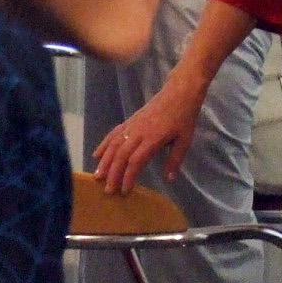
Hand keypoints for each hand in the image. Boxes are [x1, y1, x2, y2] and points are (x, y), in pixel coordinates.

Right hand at [92, 73, 206, 191]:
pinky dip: (103, 144)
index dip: (128, 176)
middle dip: (113, 173)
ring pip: (114, 144)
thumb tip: (169, 179)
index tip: (125, 190)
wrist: (179, 92)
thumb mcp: (185, 140)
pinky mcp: (129, 121)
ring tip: (98, 176)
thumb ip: (175, 160)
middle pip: (121, 155)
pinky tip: (96, 155)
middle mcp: (138, 132)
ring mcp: (132, 125)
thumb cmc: (184, 117)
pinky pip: (113, 133)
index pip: (136, 160)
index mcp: (153, 138)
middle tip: (109, 190)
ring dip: (104, 161)